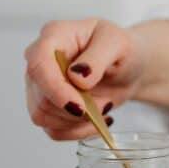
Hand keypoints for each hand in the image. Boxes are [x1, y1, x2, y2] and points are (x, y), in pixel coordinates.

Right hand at [24, 18, 168, 140]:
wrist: (130, 67)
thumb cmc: (122, 49)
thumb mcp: (118, 44)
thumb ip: (97, 57)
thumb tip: (76, 77)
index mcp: (54, 36)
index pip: (38, 64)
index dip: (55, 89)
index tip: (80, 106)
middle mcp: (41, 61)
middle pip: (41, 97)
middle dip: (76, 109)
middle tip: (106, 104)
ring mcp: (41, 85)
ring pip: (43, 116)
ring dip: (78, 121)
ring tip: (104, 107)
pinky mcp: (48, 106)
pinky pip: (54, 130)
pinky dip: (78, 131)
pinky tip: (97, 121)